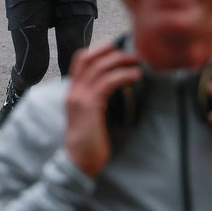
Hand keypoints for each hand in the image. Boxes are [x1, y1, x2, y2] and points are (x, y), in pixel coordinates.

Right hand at [65, 44, 141, 176]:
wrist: (78, 161)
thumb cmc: (89, 142)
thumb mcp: (91, 115)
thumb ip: (97, 100)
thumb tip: (115, 87)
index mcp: (73, 91)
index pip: (81, 59)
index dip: (100, 49)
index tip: (119, 49)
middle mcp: (74, 90)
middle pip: (90, 57)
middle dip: (112, 51)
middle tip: (133, 53)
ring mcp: (80, 97)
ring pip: (100, 67)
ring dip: (121, 60)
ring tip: (138, 62)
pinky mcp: (90, 106)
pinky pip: (108, 82)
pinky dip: (124, 75)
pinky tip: (136, 75)